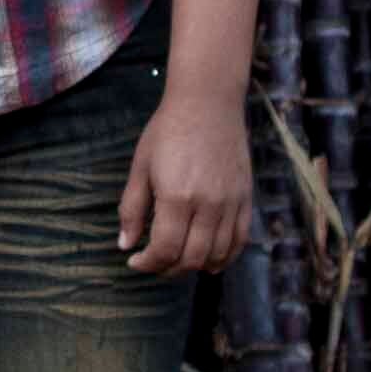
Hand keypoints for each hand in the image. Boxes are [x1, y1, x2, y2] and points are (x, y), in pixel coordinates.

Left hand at [119, 85, 251, 276]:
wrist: (208, 102)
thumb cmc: (168, 130)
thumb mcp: (140, 167)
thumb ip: (132, 209)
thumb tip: (125, 245)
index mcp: (177, 196)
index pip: (165, 249)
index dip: (147, 264)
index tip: (135, 261)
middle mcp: (208, 204)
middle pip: (192, 258)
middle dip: (167, 268)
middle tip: (154, 262)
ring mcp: (231, 203)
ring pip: (217, 255)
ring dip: (195, 266)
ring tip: (177, 260)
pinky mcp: (245, 198)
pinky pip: (239, 240)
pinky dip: (224, 257)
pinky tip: (208, 258)